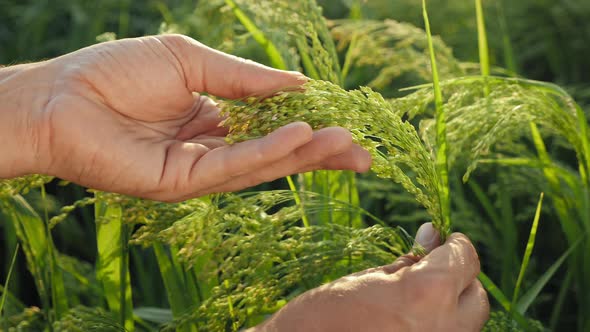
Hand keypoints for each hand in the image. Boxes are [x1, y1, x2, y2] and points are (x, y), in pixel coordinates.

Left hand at [0, 34, 369, 200]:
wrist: (61, 96)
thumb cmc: (117, 71)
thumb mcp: (190, 61)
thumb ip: (244, 78)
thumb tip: (299, 85)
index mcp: (213, 118)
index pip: (271, 125)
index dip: (307, 123)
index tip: (344, 119)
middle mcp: (211, 148)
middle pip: (275, 153)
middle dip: (319, 153)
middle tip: (363, 152)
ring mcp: (200, 170)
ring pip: (262, 165)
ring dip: (304, 155)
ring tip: (345, 143)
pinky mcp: (184, 184)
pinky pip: (234, 167)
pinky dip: (267, 152)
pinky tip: (299, 138)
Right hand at [254, 223, 488, 331]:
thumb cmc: (323, 314)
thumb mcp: (367, 277)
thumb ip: (409, 261)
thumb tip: (433, 236)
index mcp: (428, 294)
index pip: (465, 259)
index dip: (454, 244)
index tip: (441, 238)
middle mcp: (445, 327)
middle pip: (476, 296)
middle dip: (459, 277)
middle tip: (431, 267)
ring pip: (467, 322)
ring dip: (452, 304)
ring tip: (417, 296)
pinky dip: (439, 324)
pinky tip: (411, 318)